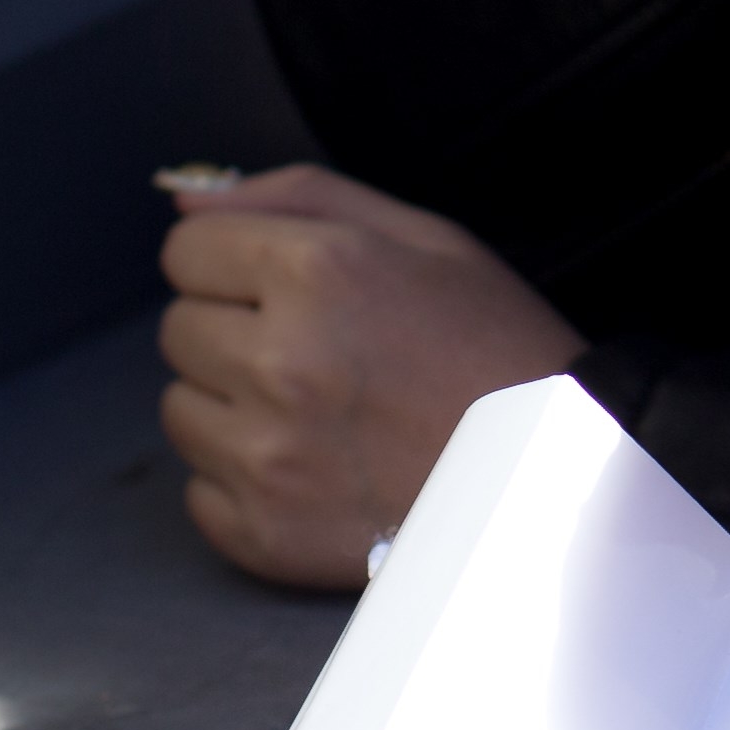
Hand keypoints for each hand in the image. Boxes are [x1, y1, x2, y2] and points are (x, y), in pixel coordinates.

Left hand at [155, 164, 580, 588]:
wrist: (553, 477)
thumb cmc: (495, 347)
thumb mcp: (422, 237)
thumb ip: (298, 197)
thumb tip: (186, 198)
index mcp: (320, 271)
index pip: (186, 250)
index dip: (236, 261)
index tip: (284, 286)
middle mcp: (280, 362)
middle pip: (177, 329)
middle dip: (234, 329)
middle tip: (316, 352)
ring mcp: (267, 456)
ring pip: (179, 411)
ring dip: (232, 406)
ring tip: (317, 413)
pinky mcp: (265, 532)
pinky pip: (199, 492)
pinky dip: (243, 481)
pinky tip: (313, 468)